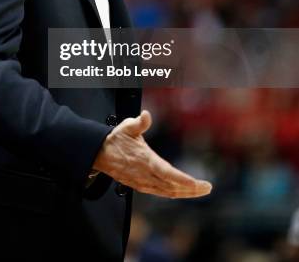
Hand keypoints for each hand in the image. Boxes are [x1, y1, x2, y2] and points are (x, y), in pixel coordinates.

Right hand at [93, 110, 211, 197]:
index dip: (181, 179)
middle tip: (207, 188)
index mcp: (144, 160)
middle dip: (190, 189)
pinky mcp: (140, 186)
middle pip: (171, 186)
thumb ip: (139, 122)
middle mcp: (144, 174)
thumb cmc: (116, 139)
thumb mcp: (127, 127)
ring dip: (185, 193)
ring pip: (167, 192)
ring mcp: (142, 182)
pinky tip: (183, 192)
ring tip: (200, 190)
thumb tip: (147, 114)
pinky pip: (161, 192)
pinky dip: (174, 193)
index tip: (195, 183)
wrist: (100, 154)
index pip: (166, 172)